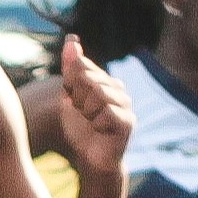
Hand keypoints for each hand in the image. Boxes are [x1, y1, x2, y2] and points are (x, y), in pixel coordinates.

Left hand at [52, 35, 131, 166]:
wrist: (91, 158)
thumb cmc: (81, 128)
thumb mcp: (69, 95)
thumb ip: (70, 68)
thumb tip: (72, 39)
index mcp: (104, 79)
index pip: (81, 66)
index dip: (70, 85)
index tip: (74, 100)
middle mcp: (118, 88)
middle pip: (87, 79)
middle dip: (77, 99)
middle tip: (83, 114)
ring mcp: (126, 104)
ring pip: (97, 94)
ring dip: (86, 112)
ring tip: (91, 121)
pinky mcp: (128, 122)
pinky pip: (105, 113)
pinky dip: (95, 123)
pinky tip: (99, 130)